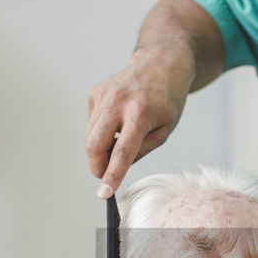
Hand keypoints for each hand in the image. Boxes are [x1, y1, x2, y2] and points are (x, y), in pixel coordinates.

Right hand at [85, 0, 224, 196]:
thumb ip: (141, 150)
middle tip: (105, 175)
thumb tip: (115, 166)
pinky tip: (118, 119)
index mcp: (140, 113)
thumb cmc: (167, 99)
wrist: (161, 63)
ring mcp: (104, 95)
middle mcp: (118, 102)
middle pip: (94, 145)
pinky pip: (92, 123)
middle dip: (96, 167)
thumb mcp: (165, 129)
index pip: (122, 152)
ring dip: (101, 148)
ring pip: (90, 136)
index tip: (104, 193)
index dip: (111, 176)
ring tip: (121, 138)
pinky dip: (102, 130)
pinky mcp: (95, 93)